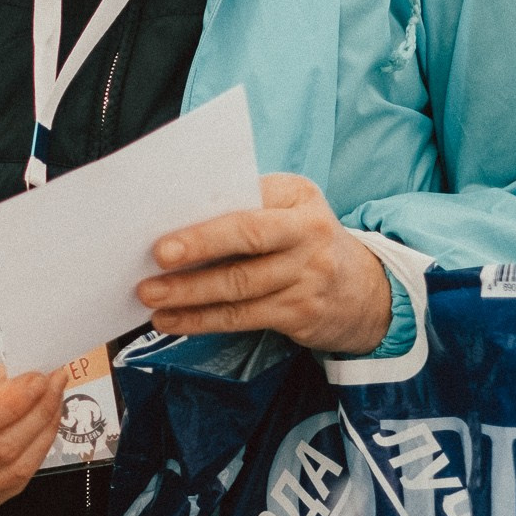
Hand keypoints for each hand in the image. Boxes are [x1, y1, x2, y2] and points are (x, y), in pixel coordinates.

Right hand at [0, 342, 60, 515]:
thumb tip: (13, 386)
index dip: (12, 402)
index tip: (39, 379)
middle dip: (36, 413)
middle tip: (54, 384)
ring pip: (12, 470)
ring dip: (43, 432)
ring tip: (53, 401)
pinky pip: (14, 483)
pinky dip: (36, 453)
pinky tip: (41, 426)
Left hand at [136, 174, 395, 353]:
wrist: (365, 292)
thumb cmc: (302, 242)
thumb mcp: (289, 210)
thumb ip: (246, 206)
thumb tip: (175, 218)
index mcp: (298, 196)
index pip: (251, 197)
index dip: (211, 209)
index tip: (166, 219)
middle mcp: (308, 233)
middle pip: (249, 237)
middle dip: (200, 245)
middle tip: (159, 255)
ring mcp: (308, 276)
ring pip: (239, 285)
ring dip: (189, 292)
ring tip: (150, 294)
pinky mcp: (299, 314)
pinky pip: (241, 317)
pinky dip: (201, 320)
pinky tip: (172, 320)